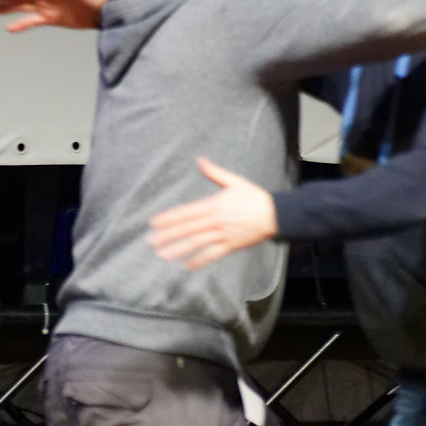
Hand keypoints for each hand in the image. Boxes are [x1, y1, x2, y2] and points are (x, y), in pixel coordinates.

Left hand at [146, 158, 277, 268]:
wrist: (274, 214)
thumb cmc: (254, 197)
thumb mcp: (234, 181)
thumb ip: (214, 173)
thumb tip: (200, 160)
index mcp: (213, 205)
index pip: (185, 213)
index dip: (168, 218)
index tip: (153, 223)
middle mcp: (215, 221)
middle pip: (187, 229)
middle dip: (168, 235)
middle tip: (151, 241)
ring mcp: (222, 235)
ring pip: (196, 244)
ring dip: (179, 249)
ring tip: (163, 255)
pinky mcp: (230, 246)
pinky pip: (212, 255)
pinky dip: (199, 261)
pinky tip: (187, 266)